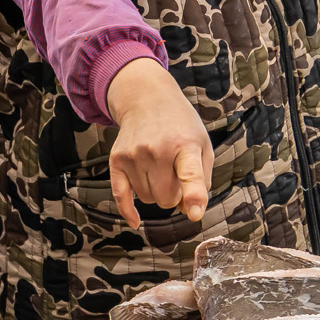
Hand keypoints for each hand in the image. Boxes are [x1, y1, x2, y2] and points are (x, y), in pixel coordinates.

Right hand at [106, 60, 212, 227]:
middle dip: (173, 194)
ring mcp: (134, 154)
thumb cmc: (180, 126)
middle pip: (166, 198)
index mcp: (186, 144)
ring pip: (148, 199)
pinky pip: (121, 196)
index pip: (190, 173)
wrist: (147, 99)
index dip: (193, 195)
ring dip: (156, 193)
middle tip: (175, 174)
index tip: (194, 213)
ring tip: (160, 169)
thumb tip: (188, 212)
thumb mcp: (202, 144)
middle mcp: (158, 149)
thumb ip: (202, 180)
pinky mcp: (117, 159)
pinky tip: (135, 220)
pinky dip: (129, 211)